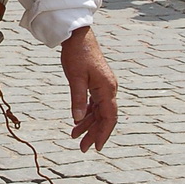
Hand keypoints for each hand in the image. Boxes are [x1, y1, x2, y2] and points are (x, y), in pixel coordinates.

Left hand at [61, 26, 117, 152]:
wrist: (78, 36)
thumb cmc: (77, 54)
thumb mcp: (75, 78)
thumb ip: (77, 100)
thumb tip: (77, 119)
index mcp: (107, 89)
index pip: (109, 118)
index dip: (103, 134)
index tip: (96, 147)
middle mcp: (109, 89)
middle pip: (104, 117)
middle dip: (94, 133)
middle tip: (82, 148)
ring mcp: (104, 86)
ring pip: (98, 111)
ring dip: (88, 124)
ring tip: (75, 136)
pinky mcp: (97, 83)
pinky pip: (94, 103)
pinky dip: (86, 113)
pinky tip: (77, 121)